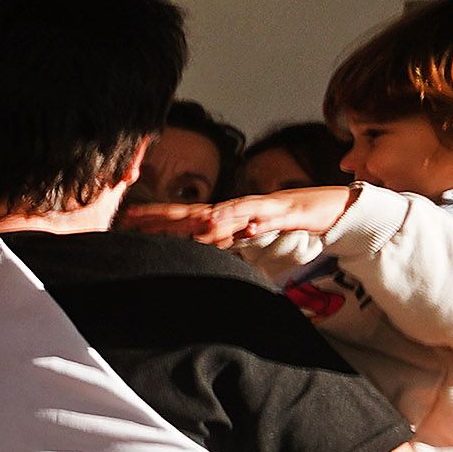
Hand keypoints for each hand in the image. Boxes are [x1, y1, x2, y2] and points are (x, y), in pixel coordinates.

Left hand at [125, 186, 356, 246]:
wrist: (325, 205)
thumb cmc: (281, 217)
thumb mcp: (244, 232)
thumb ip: (222, 237)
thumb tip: (197, 246)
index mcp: (225, 213)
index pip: (184, 215)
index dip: (156, 217)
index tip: (127, 220)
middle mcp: (235, 206)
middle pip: (196, 210)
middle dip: (165, 215)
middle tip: (134, 218)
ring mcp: (259, 206)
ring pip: (228, 212)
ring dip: (206, 219)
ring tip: (184, 227)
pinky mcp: (284, 211)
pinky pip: (265, 216)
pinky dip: (249, 221)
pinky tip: (239, 228)